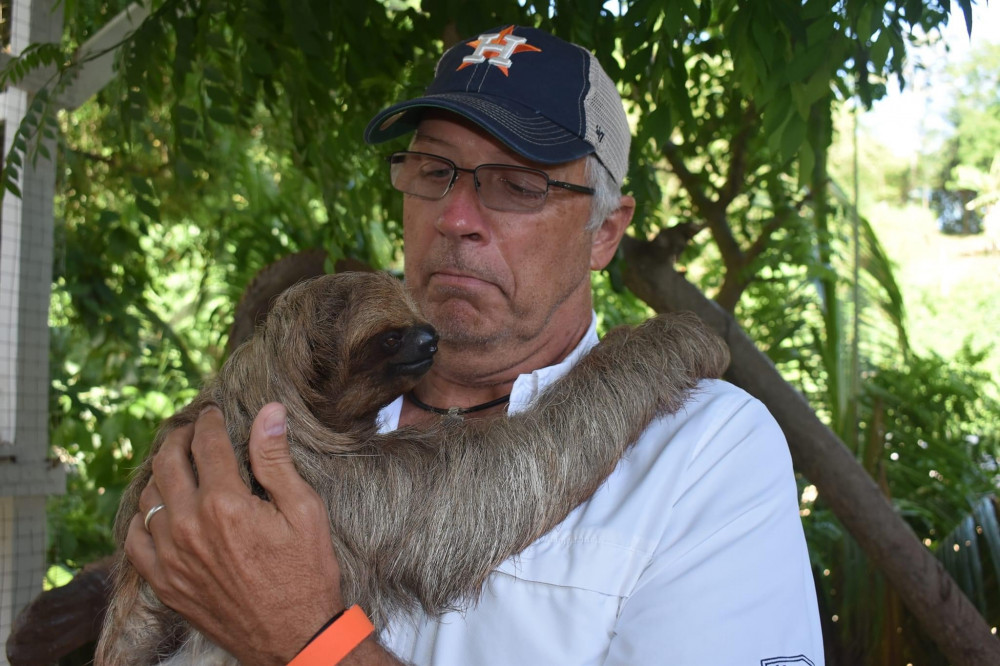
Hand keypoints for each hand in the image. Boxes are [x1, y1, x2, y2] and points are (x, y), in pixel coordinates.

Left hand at [125, 403, 342, 664]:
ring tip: (177, 465)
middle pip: (168, 463)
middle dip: (179, 438)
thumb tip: (269, 411)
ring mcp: (171, 557)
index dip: (209, 422)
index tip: (212, 413)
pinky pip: (135, 540)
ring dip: (161, 473)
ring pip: (148, 498)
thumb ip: (276, 460)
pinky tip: (160, 510)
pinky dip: (144, 518)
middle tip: (191, 431)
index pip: (206, 444)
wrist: (294, 636)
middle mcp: (189, 526)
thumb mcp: (304, 510)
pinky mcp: (164, 583)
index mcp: (225, 503)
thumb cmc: (306, 572)